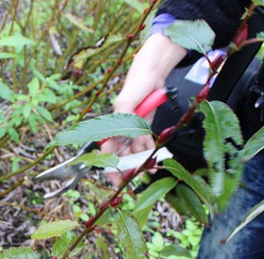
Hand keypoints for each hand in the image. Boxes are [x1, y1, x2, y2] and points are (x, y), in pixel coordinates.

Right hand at [102, 34, 185, 185]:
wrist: (152, 73)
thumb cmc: (136, 84)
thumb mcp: (126, 103)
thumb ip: (123, 121)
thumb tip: (124, 141)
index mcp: (113, 125)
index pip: (109, 151)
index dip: (111, 166)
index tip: (115, 179)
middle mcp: (122, 128)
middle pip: (123, 153)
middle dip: (128, 167)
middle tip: (134, 179)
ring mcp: (134, 127)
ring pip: (136, 149)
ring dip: (142, 160)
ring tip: (150, 170)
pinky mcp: (145, 124)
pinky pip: (146, 141)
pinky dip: (150, 150)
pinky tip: (154, 158)